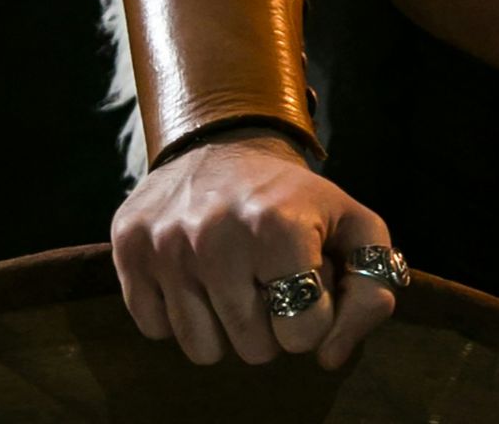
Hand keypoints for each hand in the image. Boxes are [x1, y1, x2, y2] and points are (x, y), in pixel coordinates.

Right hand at [109, 125, 397, 369]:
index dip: (313, 314)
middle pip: (255, 349)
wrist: (221, 141)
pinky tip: (196, 276)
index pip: (304, 333)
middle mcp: (215, 236)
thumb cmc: (296, 198)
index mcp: (278, 226)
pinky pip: (157, 331)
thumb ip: (370, 292)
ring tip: (234, 281)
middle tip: (268, 279)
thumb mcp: (354, 226)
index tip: (306, 279)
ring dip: (224, 327)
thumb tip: (331, 357)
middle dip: (271, 324)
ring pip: (203, 350)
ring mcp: (165, 246)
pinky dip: (180, 314)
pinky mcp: (128, 251)